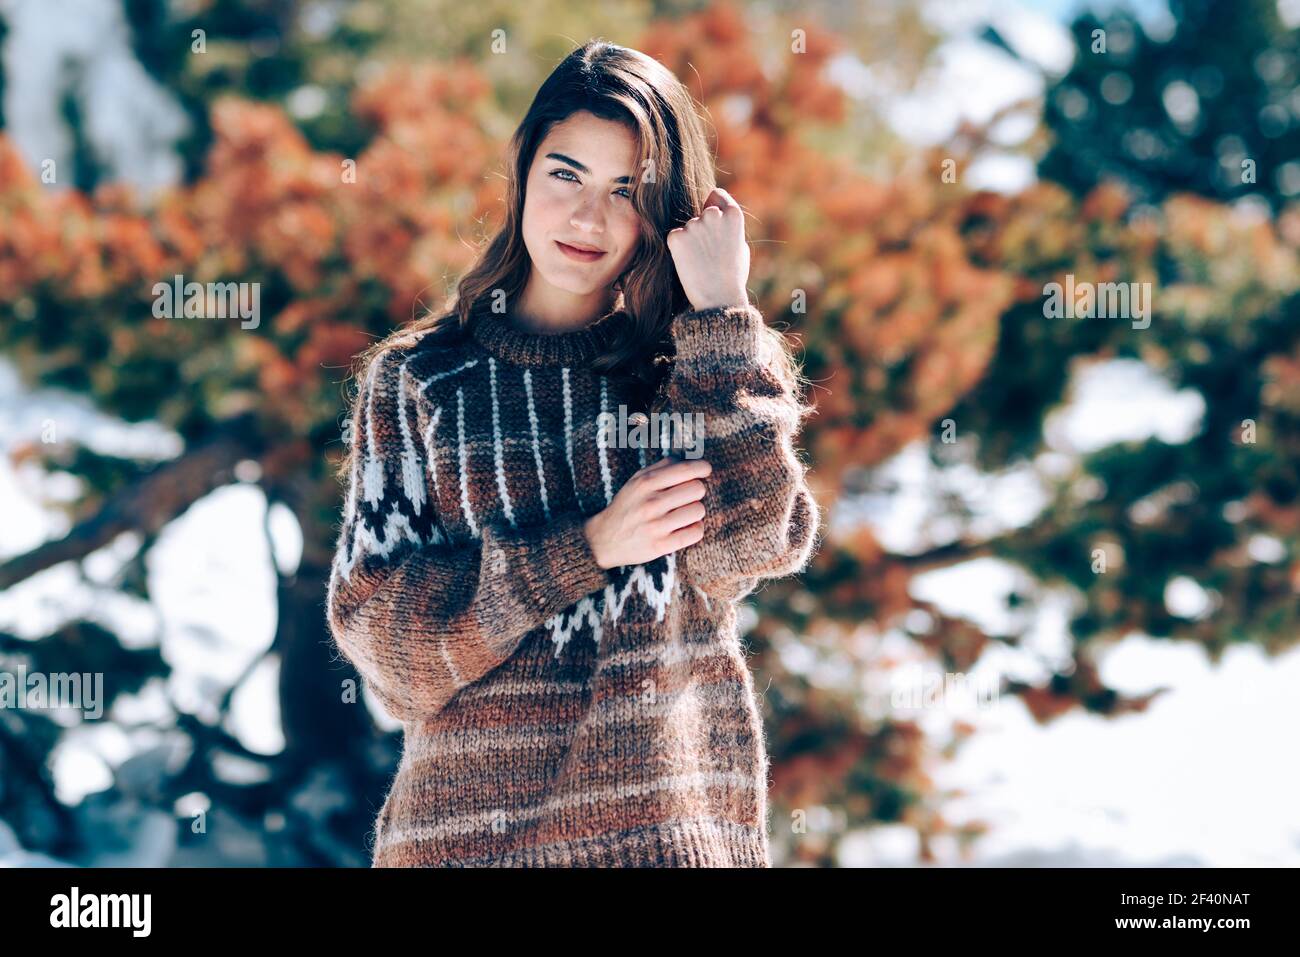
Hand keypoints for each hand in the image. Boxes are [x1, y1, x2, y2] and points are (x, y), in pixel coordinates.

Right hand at [583, 457, 712, 567]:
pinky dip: (695, 529)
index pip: (686, 469)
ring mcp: (656, 526)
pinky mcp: (661, 546)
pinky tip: (685, 527)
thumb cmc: (627, 506)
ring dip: (695, 511)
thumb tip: (688, 458)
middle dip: (696, 491)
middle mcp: (651, 503)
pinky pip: (695, 532)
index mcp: (645, 483)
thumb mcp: (636, 481)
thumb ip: (662, 467)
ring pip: (698, 510)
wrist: (603, 540)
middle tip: (687, 497)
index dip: (702, 468)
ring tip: (684, 513)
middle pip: (697, 489)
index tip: (705, 471)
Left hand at [666, 187, 749, 311]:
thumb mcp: (741, 247)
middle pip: (702, 212)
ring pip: (688, 227)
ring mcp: (693, 225)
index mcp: (734, 215)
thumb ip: (729, 227)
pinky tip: (689, 264)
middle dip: (703, 226)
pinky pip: (675, 238)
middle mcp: (713, 215)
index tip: (712, 218)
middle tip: (708, 251)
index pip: (716, 195)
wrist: (718, 299)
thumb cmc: (733, 277)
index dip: (713, 206)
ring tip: (700, 262)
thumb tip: (720, 216)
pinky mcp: (676, 238)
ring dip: (691, 240)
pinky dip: (679, 249)